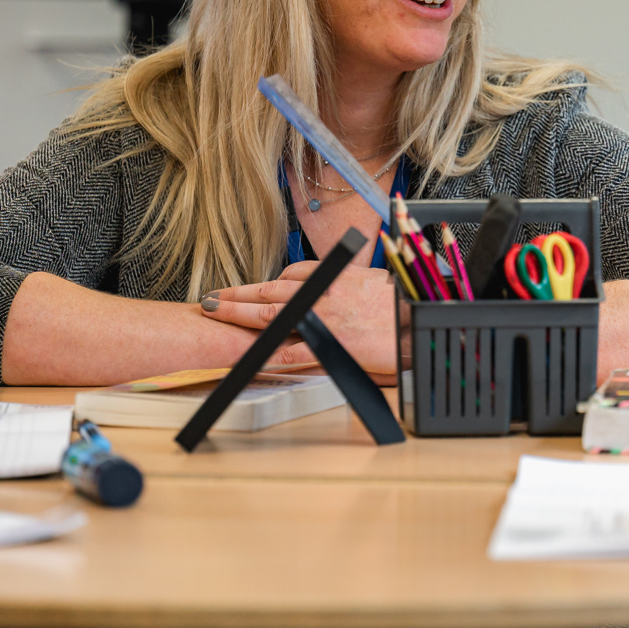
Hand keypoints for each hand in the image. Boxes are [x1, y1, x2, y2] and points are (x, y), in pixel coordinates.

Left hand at [200, 261, 398, 378]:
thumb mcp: (374, 282)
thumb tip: (339, 291)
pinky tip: (248, 354)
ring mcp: (320, 318)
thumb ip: (349, 283)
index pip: (291, 273)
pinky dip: (266, 352)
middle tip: (212, 297)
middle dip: (237, 293)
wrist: (417, 321)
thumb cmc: (402, 303)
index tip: (251, 287)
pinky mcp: (326, 345)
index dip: (266, 281)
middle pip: (269, 289)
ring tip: (213, 312)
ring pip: (269, 312)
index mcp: (334, 276)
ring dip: (237, 312)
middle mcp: (321, 293)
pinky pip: (288, 349)